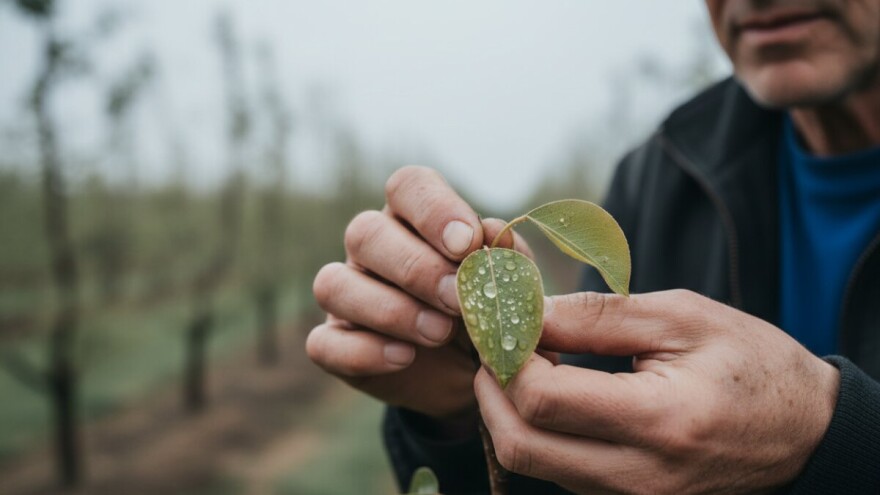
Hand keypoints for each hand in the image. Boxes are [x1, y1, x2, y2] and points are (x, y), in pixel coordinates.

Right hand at [308, 166, 530, 421]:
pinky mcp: (334, 344)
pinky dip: (364, 352)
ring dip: (389, 309)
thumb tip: (495, 231)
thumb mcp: (510, 288)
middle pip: (365, 232)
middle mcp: (372, 249)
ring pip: (333, 284)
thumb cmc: (490, 314)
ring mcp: (346, 296)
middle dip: (416, 268)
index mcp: (414, 219)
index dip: (434, 209)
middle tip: (458, 298)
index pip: (408, 186)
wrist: (476, 375)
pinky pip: (324, 343)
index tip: (467, 244)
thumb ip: (508, 260)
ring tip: (439, 332)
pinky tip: (404, 358)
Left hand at [475, 289, 839, 493]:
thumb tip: (526, 311)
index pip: (542, 399)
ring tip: (528, 360)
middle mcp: (638, 475)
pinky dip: (535, 429)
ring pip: (530, 461)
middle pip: (519, 444)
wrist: (802, 429)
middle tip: (500, 344)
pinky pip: (556, 470)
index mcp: (658, 421)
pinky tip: (551, 389)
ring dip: (508, 410)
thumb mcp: (681, 318)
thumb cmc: (750, 362)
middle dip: (492, 389)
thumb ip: (597, 315)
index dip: (508, 355)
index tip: (507, 320)